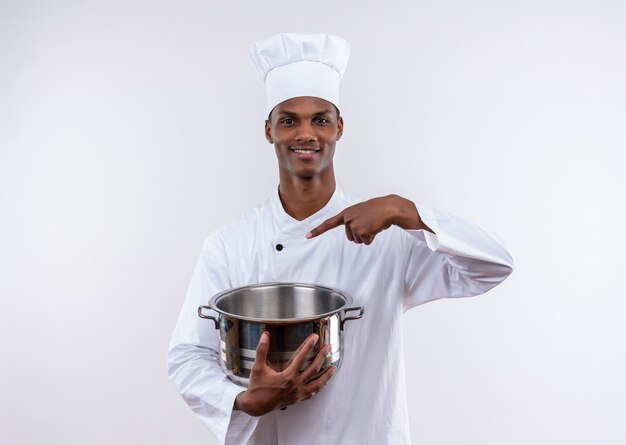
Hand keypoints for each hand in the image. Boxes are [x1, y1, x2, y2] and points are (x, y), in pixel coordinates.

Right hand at [234, 332, 334, 415]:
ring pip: (317, 384)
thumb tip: (265, 336)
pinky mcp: (298, 399)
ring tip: (333, 368)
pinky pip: (312, 393)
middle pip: (314, 369)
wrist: (255, 406)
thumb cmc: (257, 388)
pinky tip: (323, 383)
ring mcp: (298, 393)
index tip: (315, 337)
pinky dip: (319, 387)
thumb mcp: (257, 367)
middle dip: (322, 356)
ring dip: (326, 375)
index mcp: (287, 376)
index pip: (301, 357)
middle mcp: (295, 385)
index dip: (309, 345)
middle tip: (328, 347)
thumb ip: (261, 350)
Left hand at [306, 194, 431, 244]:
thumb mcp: (362, 212)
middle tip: (369, 224)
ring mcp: (353, 224)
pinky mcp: (361, 230)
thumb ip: (353, 221)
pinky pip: (365, 242)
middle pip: (350, 237)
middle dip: (361, 234)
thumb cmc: (378, 210)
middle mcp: (347, 218)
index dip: (317, 230)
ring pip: (358, 240)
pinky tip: (376, 227)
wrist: (390, 207)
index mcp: (346, 213)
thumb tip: (354, 236)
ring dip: (367, 235)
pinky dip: (372, 237)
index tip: (307, 236)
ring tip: (373, 224)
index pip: (329, 223)